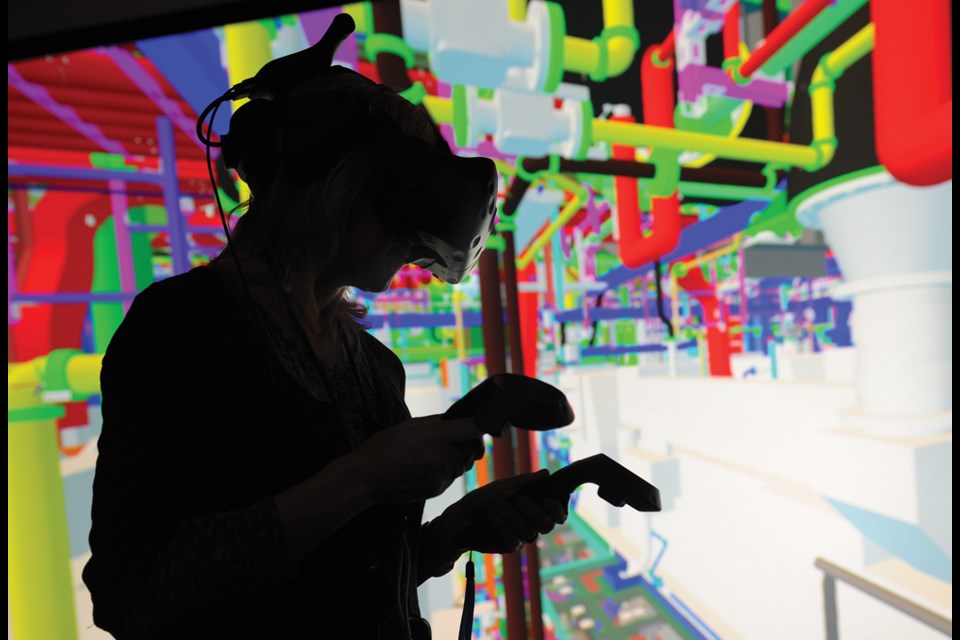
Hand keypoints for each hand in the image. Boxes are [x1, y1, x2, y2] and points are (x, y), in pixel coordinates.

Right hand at [351, 414, 485, 503]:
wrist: (366, 478)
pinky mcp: (438, 489)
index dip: (481, 424)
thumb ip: (437, 421)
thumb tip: (456, 418)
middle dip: (469, 442)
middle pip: (473, 448)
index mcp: (437, 436)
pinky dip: (446, 470)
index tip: (478, 423)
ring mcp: (442, 475)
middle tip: (457, 438)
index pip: (475, 428)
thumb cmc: (384, 446)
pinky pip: (452, 476)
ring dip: (458, 457)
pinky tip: (427, 466)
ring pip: (464, 463)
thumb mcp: (409, 424)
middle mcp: (444, 457)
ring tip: (436, 452)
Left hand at [430, 470, 568, 555]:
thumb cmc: (486, 498)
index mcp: (536, 507)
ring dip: (511, 515)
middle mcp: (533, 523)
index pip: (558, 514)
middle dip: (534, 511)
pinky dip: (502, 524)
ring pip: (528, 531)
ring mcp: (523, 536)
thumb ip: (525, 482)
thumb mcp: (503, 486)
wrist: (464, 516)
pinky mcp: (510, 546)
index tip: (548, 499)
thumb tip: (546, 473)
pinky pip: (514, 539)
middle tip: (519, 499)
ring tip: (495, 504)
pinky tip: (492, 515)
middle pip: (547, 525)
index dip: (557, 509)